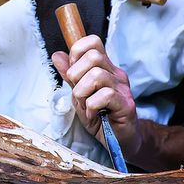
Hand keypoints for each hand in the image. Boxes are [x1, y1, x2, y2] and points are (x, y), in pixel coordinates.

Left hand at [52, 35, 141, 156]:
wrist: (119, 140)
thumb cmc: (100, 115)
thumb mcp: (78, 93)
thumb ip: (69, 75)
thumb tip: (57, 55)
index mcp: (105, 67)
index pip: (93, 42)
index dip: (77, 52)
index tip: (73, 72)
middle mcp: (116, 74)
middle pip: (93, 56)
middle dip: (76, 74)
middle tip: (78, 92)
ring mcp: (123, 88)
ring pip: (97, 75)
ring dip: (82, 93)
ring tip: (85, 105)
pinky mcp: (126, 104)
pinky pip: (105, 95)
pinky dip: (92, 106)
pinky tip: (93, 114)